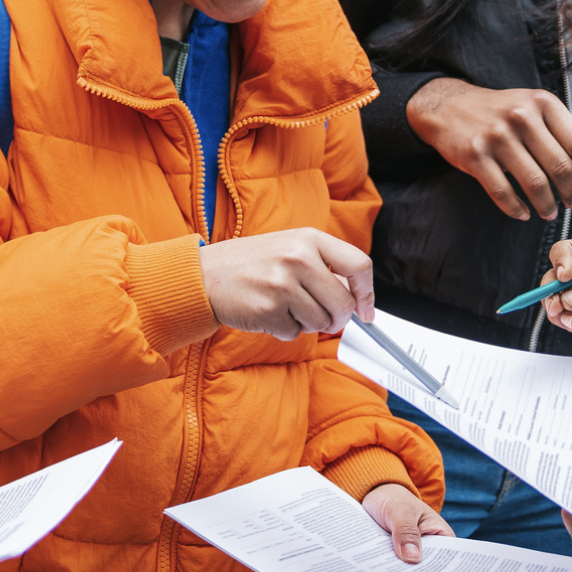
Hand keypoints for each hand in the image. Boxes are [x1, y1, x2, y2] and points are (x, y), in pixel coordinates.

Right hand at [200, 228, 373, 339]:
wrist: (204, 274)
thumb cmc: (250, 263)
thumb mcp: (289, 248)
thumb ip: (323, 266)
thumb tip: (355, 298)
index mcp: (308, 238)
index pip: (358, 265)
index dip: (367, 293)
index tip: (365, 310)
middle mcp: (298, 258)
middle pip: (343, 303)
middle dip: (337, 319)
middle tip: (322, 318)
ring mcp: (283, 284)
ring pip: (321, 323)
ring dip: (306, 324)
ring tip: (283, 307)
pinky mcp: (269, 309)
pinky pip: (295, 333)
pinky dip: (284, 330)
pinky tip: (267, 314)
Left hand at [364, 481, 453, 564]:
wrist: (375, 495)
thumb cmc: (394, 499)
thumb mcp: (400, 511)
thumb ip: (406, 531)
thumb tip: (412, 558)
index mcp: (441, 534)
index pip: (447, 557)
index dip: (439, 571)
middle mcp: (430, 546)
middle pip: (428, 567)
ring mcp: (414, 552)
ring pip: (411, 568)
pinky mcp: (399, 555)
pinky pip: (397, 565)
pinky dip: (391, 569)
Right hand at [406, 77, 571, 221]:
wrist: (448, 106)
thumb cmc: (498, 112)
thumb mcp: (531, 107)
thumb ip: (557, 130)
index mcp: (543, 103)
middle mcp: (522, 117)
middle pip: (560, 166)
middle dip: (571, 193)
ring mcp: (497, 136)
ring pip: (534, 182)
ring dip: (546, 205)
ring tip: (549, 213)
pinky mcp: (475, 155)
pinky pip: (502, 191)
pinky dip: (516, 208)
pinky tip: (523, 213)